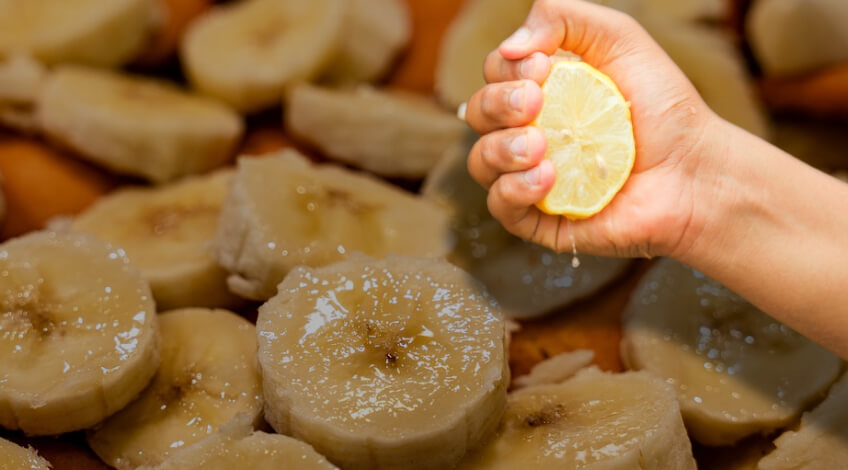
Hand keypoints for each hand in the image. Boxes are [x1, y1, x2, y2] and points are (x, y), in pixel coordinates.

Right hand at [465, 0, 722, 258]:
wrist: (694, 170)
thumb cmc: (662, 106)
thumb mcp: (619, 40)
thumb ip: (564, 18)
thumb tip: (509, 47)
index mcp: (540, 91)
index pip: (493, 75)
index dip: (505, 69)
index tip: (542, 68)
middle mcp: (528, 132)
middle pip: (477, 114)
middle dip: (497, 104)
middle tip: (535, 103)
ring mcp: (531, 177)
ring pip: (480, 161)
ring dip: (501, 148)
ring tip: (541, 146)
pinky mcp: (541, 219)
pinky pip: (500, 207)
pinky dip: (514, 189)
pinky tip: (547, 178)